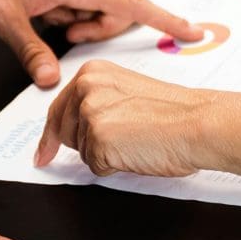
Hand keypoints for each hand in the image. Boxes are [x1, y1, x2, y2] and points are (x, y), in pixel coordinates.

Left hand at [0, 0, 202, 85]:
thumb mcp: (6, 20)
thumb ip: (32, 51)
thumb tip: (52, 80)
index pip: (131, 3)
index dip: (164, 19)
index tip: (190, 30)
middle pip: (115, 10)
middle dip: (99, 31)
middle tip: (65, 38)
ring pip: (96, 8)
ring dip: (80, 24)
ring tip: (46, 24)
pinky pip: (80, 2)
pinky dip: (69, 16)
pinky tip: (43, 16)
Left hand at [35, 62, 213, 176]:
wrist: (197, 122)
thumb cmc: (172, 109)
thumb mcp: (125, 90)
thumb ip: (96, 99)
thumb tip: (69, 126)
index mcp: (93, 71)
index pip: (59, 108)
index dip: (51, 136)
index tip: (43, 152)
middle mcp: (86, 88)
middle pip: (66, 133)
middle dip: (86, 144)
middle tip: (123, 138)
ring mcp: (90, 113)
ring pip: (82, 152)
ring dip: (104, 154)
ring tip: (135, 139)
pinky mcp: (98, 140)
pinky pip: (96, 168)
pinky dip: (114, 166)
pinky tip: (135, 150)